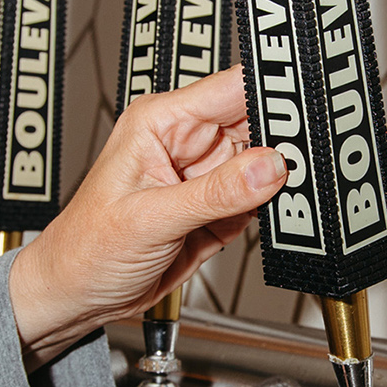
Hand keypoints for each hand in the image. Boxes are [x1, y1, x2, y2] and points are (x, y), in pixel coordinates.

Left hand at [8, 65, 286, 368]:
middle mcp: (187, 143)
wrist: (77, 297)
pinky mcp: (219, 208)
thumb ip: (213, 193)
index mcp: (160, 123)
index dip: (271, 90)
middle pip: (259, 123)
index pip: (230, 89)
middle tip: (309, 160)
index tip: (306, 104)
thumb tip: (268, 166)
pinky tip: (280, 213)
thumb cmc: (84, 250)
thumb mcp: (149, 219)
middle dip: (286, 140)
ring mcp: (206, 176)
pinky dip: (275, 206)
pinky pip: (261, 198)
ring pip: (267, 162)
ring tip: (293, 194)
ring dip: (284, 177)